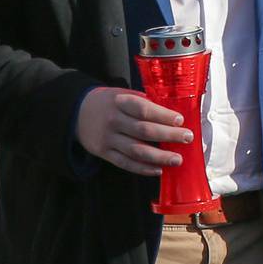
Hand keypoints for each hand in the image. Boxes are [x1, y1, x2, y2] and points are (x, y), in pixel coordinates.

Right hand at [75, 87, 190, 175]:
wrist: (76, 112)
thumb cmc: (106, 103)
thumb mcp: (120, 94)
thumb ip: (142, 102)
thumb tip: (170, 113)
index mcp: (118, 102)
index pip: (143, 109)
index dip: (162, 115)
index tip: (180, 120)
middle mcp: (112, 121)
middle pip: (143, 130)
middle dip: (168, 135)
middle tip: (187, 137)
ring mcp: (107, 139)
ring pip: (136, 150)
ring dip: (159, 156)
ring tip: (177, 159)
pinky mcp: (104, 153)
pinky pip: (126, 163)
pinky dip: (143, 168)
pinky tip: (158, 169)